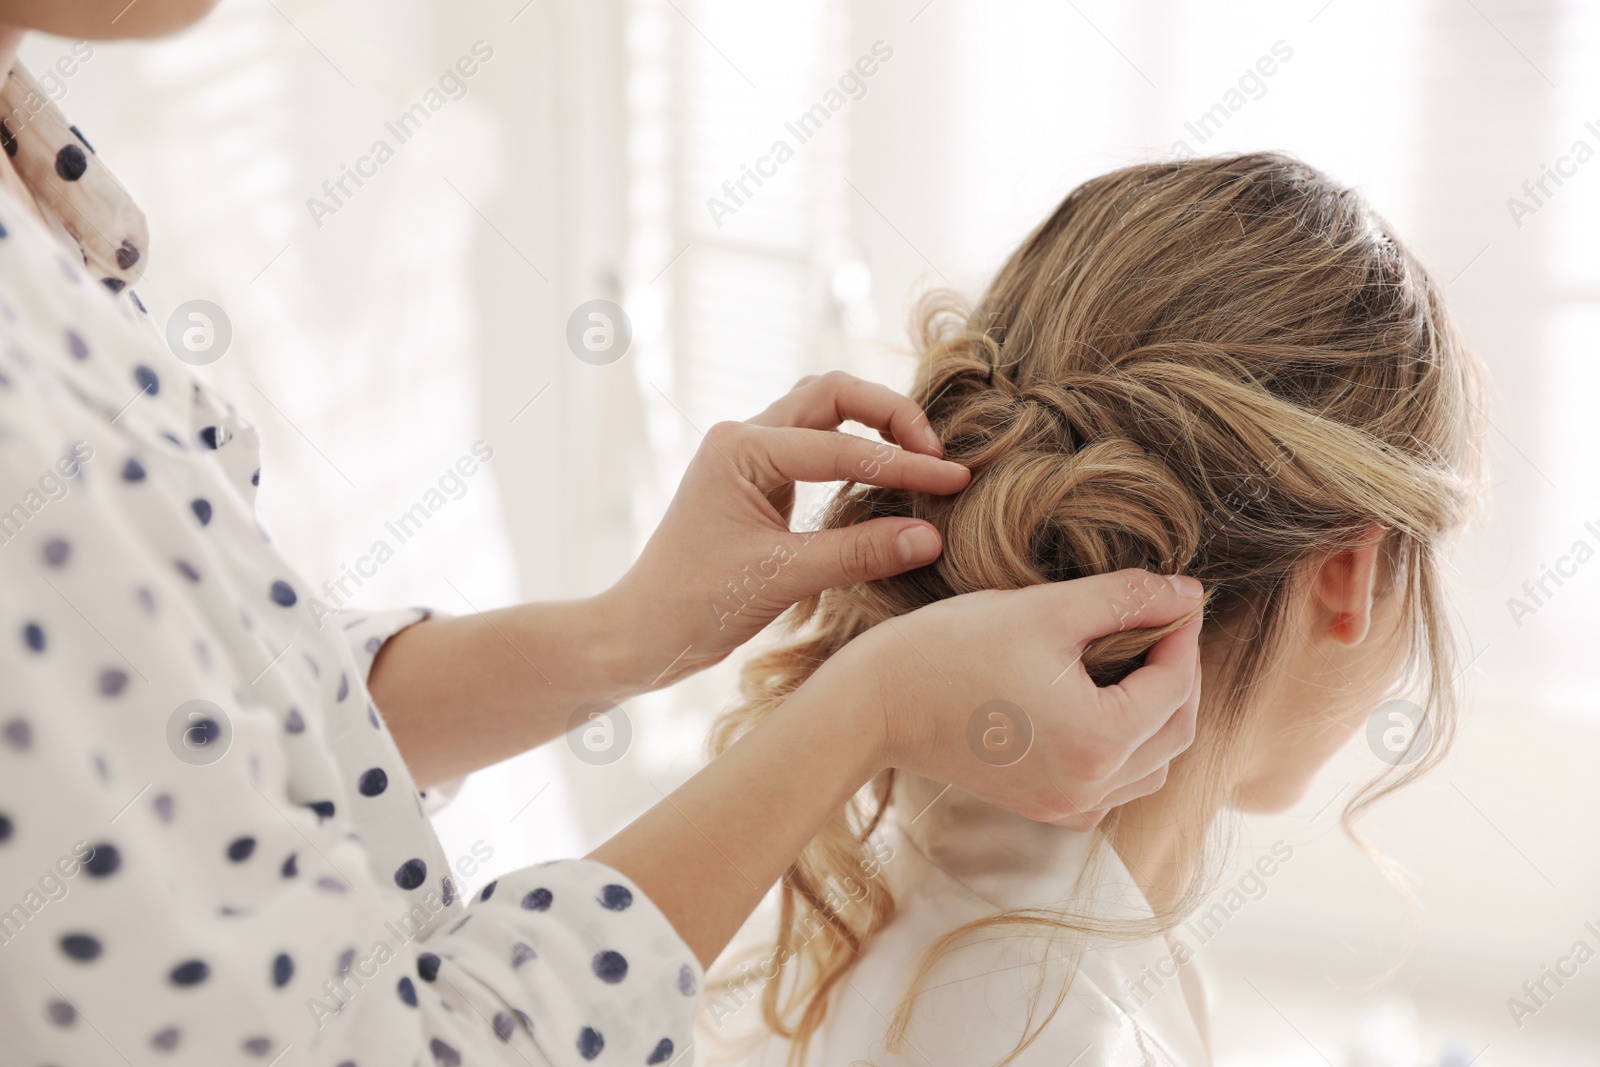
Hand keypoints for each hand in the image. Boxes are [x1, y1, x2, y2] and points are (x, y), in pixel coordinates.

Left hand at [603, 371, 970, 687]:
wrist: (641, 633)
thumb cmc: (695, 605)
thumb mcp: (781, 579)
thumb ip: (858, 554)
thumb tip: (931, 535)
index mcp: (741, 448)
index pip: (842, 446)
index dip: (904, 465)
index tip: (954, 482)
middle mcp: (743, 437)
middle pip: (833, 394)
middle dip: (891, 416)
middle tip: (938, 456)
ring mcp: (748, 456)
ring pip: (824, 413)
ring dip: (874, 427)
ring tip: (921, 459)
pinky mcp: (757, 481)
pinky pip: (817, 447)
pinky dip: (856, 453)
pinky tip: (886, 480)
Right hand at [818, 569, 1204, 828]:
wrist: (877, 704)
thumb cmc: (951, 648)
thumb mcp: (1046, 609)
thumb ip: (1125, 598)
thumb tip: (1189, 593)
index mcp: (1099, 740)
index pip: (1176, 684)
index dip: (1184, 634)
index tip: (1177, 597)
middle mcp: (1092, 788)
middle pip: (1176, 732)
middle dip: (1180, 675)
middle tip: (1165, 624)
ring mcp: (1067, 806)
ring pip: (1153, 765)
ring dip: (1160, 715)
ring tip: (1141, 662)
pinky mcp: (1045, 809)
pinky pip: (1116, 786)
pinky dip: (1129, 748)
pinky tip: (1106, 705)